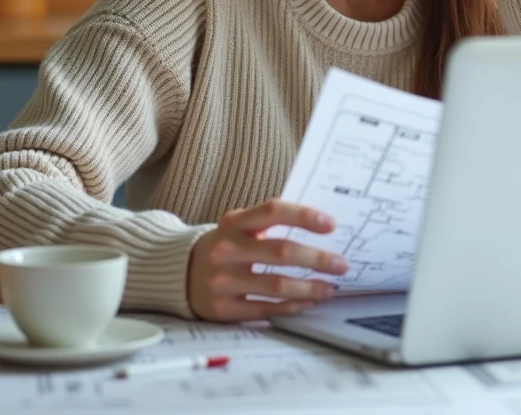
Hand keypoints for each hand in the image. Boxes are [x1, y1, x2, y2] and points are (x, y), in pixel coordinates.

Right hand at [187, 199, 349, 321]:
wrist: (178, 273)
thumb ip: (270, 224)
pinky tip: (306, 303)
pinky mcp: (222, 307)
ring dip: (309, 287)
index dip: (305, 216)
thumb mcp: (239, 227)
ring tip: (329, 288)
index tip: (331, 225)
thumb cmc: (225, 247)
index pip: (273, 211)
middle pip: (281, 251)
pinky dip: (291, 307)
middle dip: (317, 259)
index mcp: (234, 222)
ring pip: (277, 284)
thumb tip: (321, 227)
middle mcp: (226, 249)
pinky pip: (265, 308)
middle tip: (341, 265)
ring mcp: (222, 280)